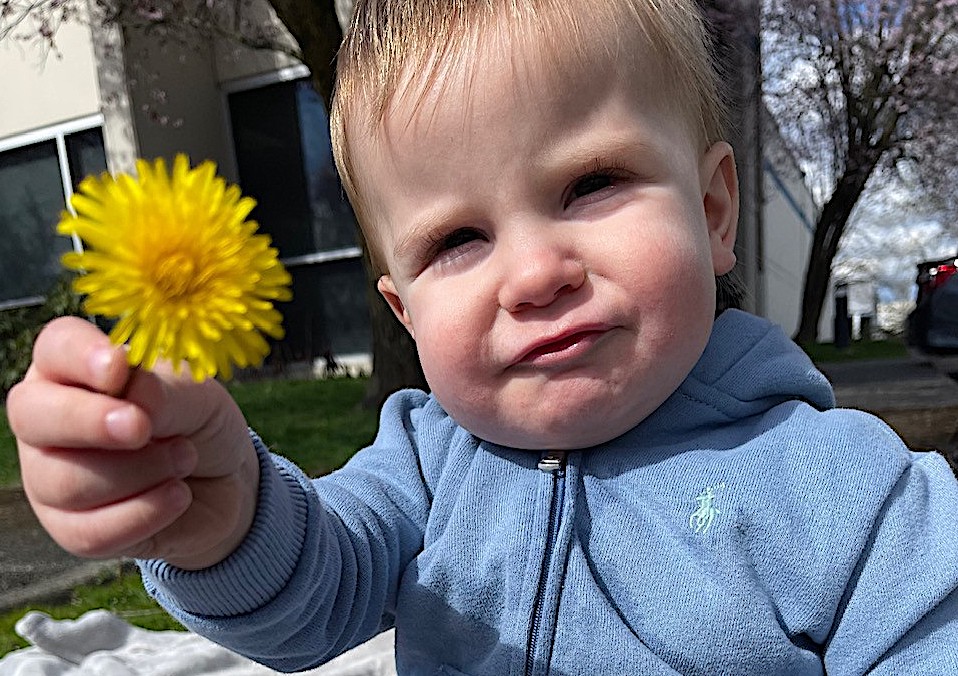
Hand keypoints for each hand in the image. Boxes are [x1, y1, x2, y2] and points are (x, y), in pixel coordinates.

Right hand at [7, 316, 259, 569]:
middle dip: (88, 421)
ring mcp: (50, 476)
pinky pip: (89, 530)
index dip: (80, 357)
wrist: (226, 482)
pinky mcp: (70, 528)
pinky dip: (144, 513)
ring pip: (65, 480)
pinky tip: (178, 495)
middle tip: (141, 427)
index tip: (118, 368)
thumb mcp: (197, 395)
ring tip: (186, 457)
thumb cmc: (198, 422)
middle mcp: (48, 419)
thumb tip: (132, 395)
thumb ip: (163, 391)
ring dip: (141, 470)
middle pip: (32, 415)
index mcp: (75, 368)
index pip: (56, 348)